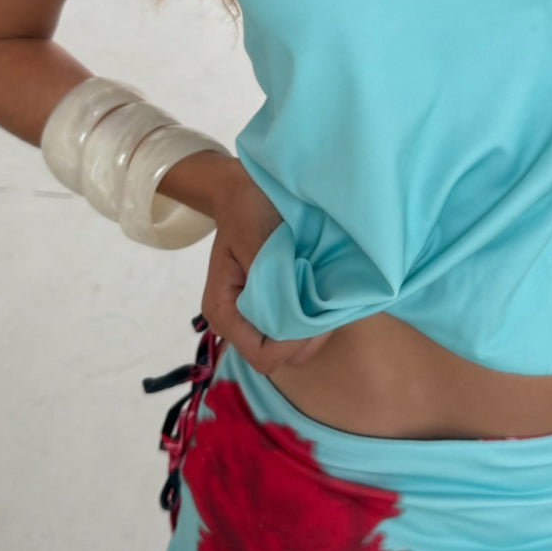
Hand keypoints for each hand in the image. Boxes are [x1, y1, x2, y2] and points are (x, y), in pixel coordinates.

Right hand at [200, 160, 332, 374]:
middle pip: (280, 358)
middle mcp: (235, 322)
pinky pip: (295, 329)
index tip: (316, 314)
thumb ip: (268, 276)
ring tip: (324, 296)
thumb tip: (288, 308)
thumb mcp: (254, 235)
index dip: (293, 344)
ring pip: (292, 347)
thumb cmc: (248, 209)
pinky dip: (312, 319)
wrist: (245, 192)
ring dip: (313, 328)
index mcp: (224, 310)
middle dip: (308, 337)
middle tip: (327, 303)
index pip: (263, 356)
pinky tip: (320, 294)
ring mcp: (253, 319)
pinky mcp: (270, 310)